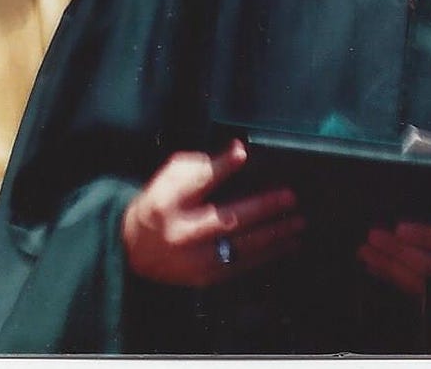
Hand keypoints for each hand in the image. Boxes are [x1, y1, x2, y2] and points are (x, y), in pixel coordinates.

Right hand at [122, 139, 303, 286]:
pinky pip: (241, 267)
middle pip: (226, 219)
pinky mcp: (204, 278)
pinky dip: (266, 256)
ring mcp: (193, 260)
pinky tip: (286, 246)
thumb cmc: (160, 202)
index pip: (196, 181)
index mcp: (168, 201)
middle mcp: (180, 233)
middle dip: (262, 209)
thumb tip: (240, 152)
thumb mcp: (171, 176)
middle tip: (291, 199)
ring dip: (273, 236)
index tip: (243, 153)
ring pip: (240, 248)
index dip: (221, 167)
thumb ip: (204, 165)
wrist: (133, 247)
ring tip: (297, 225)